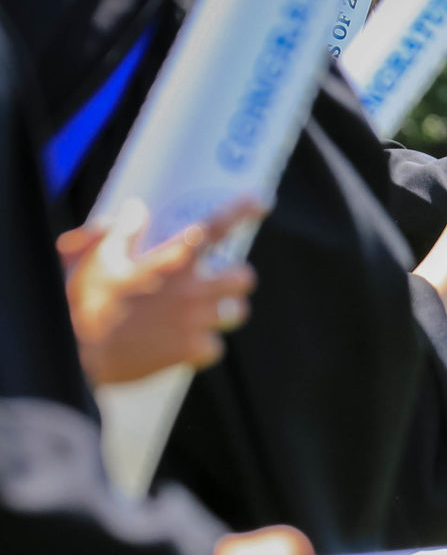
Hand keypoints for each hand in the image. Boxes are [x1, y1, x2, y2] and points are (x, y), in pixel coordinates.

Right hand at [63, 199, 262, 385]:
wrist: (78, 353)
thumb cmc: (86, 303)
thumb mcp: (96, 260)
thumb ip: (120, 231)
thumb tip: (136, 208)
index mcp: (172, 263)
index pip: (213, 228)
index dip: (240, 211)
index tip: (259, 201)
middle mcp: (191, 290)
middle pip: (244, 278)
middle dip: (236, 278)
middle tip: (219, 281)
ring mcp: (195, 322)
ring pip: (237, 312)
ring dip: (224, 312)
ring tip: (202, 314)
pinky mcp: (192, 351)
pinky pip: (216, 347)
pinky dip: (203, 347)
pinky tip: (183, 345)